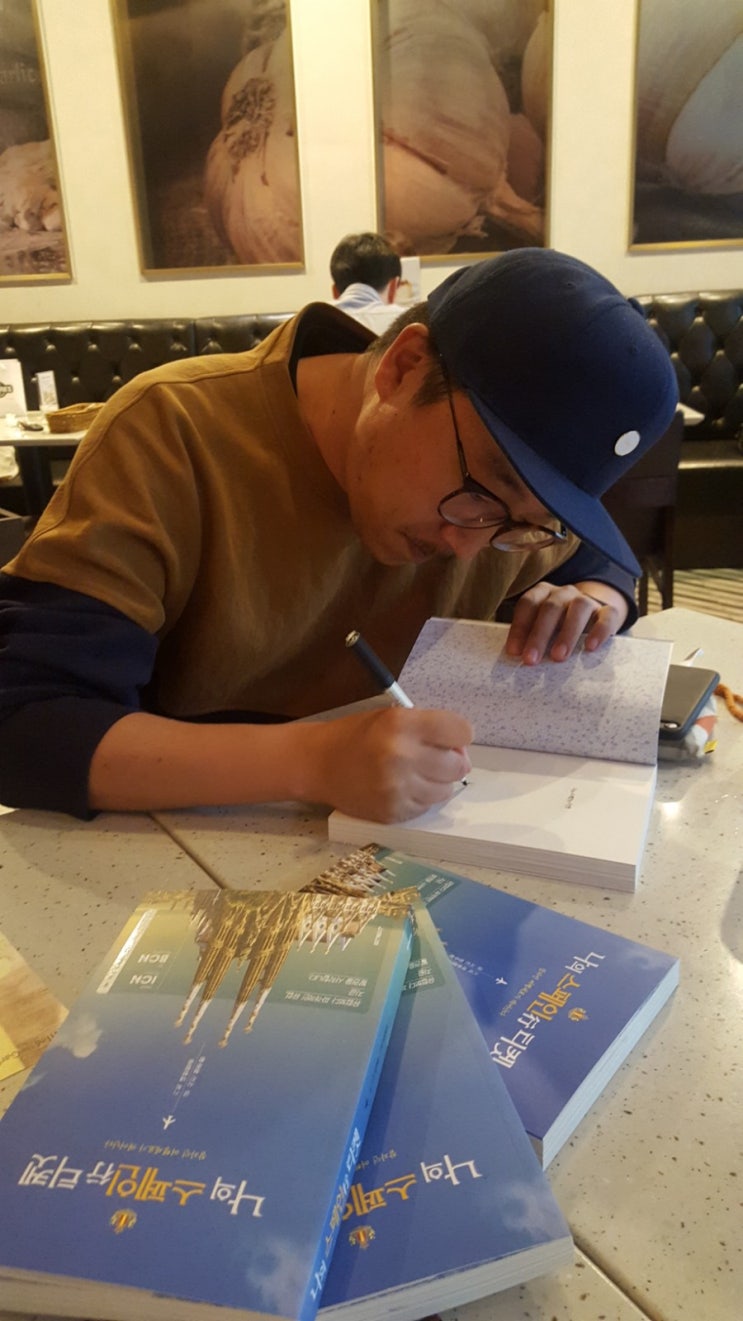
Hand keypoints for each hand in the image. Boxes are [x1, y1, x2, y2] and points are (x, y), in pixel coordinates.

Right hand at [309, 706, 471, 822]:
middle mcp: (402, 756)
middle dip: (450, 761)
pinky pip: (426, 807)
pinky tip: (401, 788)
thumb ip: (428, 728)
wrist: (318, 764)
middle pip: (459, 765)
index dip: (459, 735)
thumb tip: (461, 751)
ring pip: (446, 791)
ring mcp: (398, 788)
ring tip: (414, 774)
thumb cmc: (358, 735)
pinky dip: (420, 799)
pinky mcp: (393, 813)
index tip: (448, 738)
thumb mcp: (392, 716)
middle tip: (431, 758)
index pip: (462, 731)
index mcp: (402, 724)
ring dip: (436, 782)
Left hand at [505, 580, 628, 664]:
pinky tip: (590, 647)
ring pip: (579, 608)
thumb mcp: (543, 628)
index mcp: (544, 593)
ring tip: (558, 657)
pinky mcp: (609, 612)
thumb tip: (516, 658)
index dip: (520, 627)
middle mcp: (565, 593)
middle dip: (539, 635)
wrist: (595, 618)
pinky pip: (607, 617)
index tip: (514, 652)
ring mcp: (588, 600)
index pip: (528, 604)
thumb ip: (530, 637)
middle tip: (531, 660)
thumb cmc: (559, 628)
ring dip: (567, 633)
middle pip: (551, 608)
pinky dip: (599, 631)